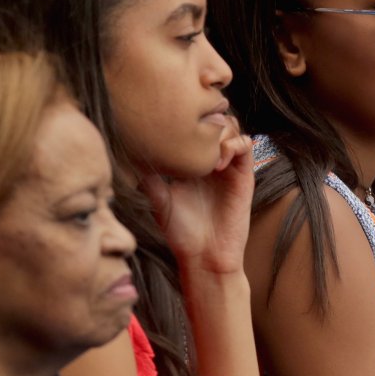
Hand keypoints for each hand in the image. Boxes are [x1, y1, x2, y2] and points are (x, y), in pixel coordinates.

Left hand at [141, 116, 253, 275]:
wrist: (205, 256)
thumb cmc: (181, 233)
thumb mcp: (159, 200)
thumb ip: (149, 178)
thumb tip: (128, 155)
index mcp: (192, 162)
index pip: (194, 127)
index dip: (187, 119)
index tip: (171, 124)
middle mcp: (212, 160)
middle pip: (214, 119)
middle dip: (205, 119)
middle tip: (191, 132)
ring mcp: (229, 166)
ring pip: (232, 127)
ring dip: (220, 130)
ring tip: (205, 151)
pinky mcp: (244, 175)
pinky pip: (246, 144)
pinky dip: (233, 144)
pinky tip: (218, 163)